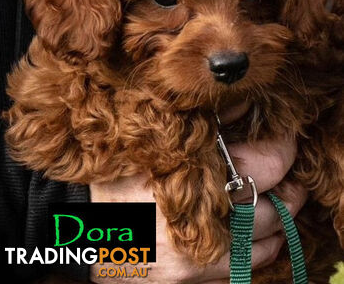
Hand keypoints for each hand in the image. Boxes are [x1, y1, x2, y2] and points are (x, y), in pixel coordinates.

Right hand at [90, 135, 306, 282]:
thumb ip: (202, 122)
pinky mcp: (193, 277)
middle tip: (289, 171)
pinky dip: (263, 246)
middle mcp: (201, 216)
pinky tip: (256, 230)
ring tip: (278, 199)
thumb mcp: (157, 140)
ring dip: (280, 215)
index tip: (286, 137)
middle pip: (273, 201)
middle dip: (289, 184)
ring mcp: (200, 253)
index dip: (284, 146)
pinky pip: (248, 265)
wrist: (81, 225)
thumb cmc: (119, 174)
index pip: (265, 161)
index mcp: (192, 172)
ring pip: (268, 236)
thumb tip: (242, 104)